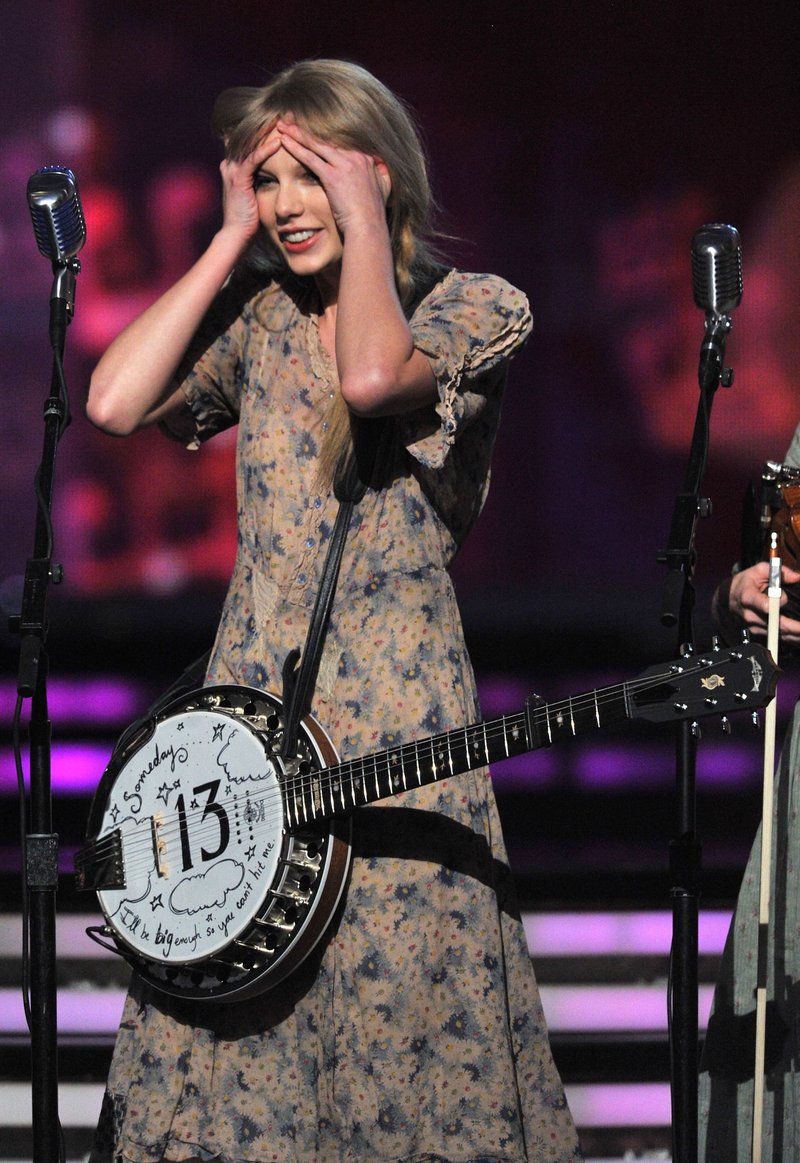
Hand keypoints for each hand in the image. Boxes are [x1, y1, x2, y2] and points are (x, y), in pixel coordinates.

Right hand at [218, 126, 281, 241]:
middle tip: (284, 113)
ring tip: (284, 120)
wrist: (236, 235)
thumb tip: (274, 171)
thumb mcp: (254, 192)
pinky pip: (253, 159)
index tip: (282, 120)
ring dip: (266, 131)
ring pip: (250, 143)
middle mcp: (230, 163)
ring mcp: (232, 170)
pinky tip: (279, 142)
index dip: (263, 129)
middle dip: (265, 124)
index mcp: (233, 165)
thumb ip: (260, 178)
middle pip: (247, 136)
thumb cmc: (249, 218)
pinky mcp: (238, 179)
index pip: (248, 140)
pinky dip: (266, 150)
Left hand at [275, 119, 390, 235]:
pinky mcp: (333, 176)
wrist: (368, 228)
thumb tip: (382, 168)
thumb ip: (382, 175)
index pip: (338, 141)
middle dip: (308, 129)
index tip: (310, 130)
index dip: (322, 135)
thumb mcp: (384, 189)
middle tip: (292, 120)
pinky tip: (283, 141)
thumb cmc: (372, 214)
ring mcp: (344, 165)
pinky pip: (310, 158)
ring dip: (297, 133)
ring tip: (283, 126)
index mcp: (365, 159)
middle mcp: (356, 157)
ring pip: (316, 144)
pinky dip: (295, 148)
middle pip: (326, 138)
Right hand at [714, 561, 799, 645]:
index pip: (766, 606)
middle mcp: (750, 615)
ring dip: (795, 635)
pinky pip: (776, 638)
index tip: (785, 598)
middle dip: (795, 628)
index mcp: (749, 598)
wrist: (728, 598)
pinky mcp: (757, 633)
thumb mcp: (759, 570)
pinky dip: (790, 637)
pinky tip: (799, 636)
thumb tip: (797, 577)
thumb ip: (779, 572)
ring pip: (779, 635)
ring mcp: (753, 626)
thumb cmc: (746, 582)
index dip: (779, 602)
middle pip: (777, 625)